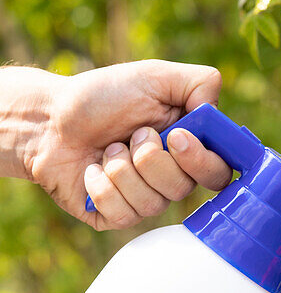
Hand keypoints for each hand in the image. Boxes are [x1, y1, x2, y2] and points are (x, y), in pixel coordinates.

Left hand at [20, 60, 231, 229]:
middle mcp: (170, 178)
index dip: (202, 160)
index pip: (219, 171)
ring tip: (107, 148)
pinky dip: (101, 184)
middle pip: (184, 188)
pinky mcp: (115, 216)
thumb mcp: (155, 76)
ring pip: (153, 203)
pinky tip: (91, 168)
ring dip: (122, 168)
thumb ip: (199, 83)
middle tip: (132, 134)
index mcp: (187, 148)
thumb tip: (215, 111)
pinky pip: (123, 213)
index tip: (175, 137)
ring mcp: (144, 200)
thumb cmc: (101, 97)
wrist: (48, 118)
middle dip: (151, 158)